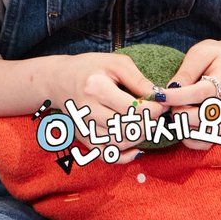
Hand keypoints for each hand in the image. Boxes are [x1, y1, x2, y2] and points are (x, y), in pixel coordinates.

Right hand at [42, 53, 167, 162]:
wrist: (58, 80)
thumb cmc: (90, 67)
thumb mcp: (116, 63)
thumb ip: (139, 79)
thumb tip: (160, 96)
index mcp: (96, 88)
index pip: (132, 108)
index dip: (153, 110)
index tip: (162, 103)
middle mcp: (88, 110)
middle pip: (127, 128)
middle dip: (149, 124)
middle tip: (157, 115)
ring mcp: (84, 127)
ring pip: (119, 143)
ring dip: (139, 138)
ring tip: (147, 124)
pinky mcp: (83, 138)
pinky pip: (106, 155)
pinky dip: (124, 156)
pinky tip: (136, 147)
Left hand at [161, 39, 220, 150]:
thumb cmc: (214, 56)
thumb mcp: (200, 53)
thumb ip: (186, 71)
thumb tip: (170, 89)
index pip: (200, 93)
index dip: (178, 96)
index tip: (160, 95)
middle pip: (201, 116)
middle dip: (178, 111)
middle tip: (167, 103)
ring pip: (203, 133)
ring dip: (183, 126)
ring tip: (174, 112)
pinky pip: (206, 142)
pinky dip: (190, 139)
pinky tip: (182, 124)